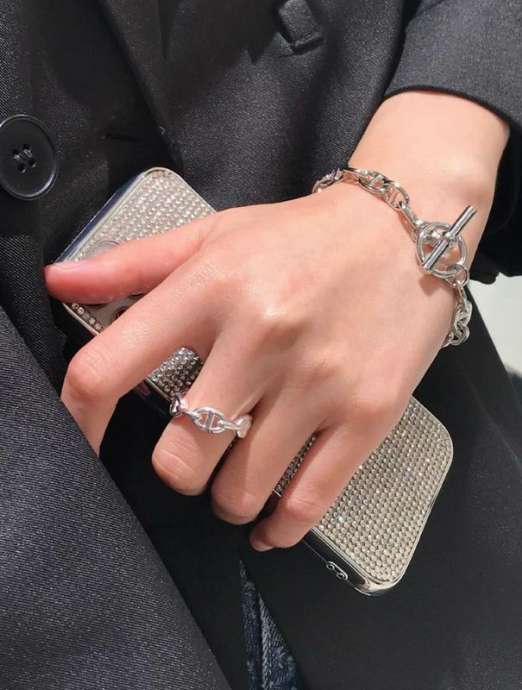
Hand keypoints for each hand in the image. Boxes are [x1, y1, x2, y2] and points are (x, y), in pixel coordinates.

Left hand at [44, 91, 506, 550]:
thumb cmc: (302, 236)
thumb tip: (57, 281)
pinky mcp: (368, 414)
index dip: (76, 422)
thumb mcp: (215, 234)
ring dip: (226, 498)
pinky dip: (279, 527)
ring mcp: (318, 381)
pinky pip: (308, 502)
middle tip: (195, 453)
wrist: (407, 233)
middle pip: (179, 457)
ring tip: (237, 476)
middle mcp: (261, 336)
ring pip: (240, 491)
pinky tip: (270, 522)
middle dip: (177, 470)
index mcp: (210, 287)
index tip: (81, 443)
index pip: (109, 370)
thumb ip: (133, 263)